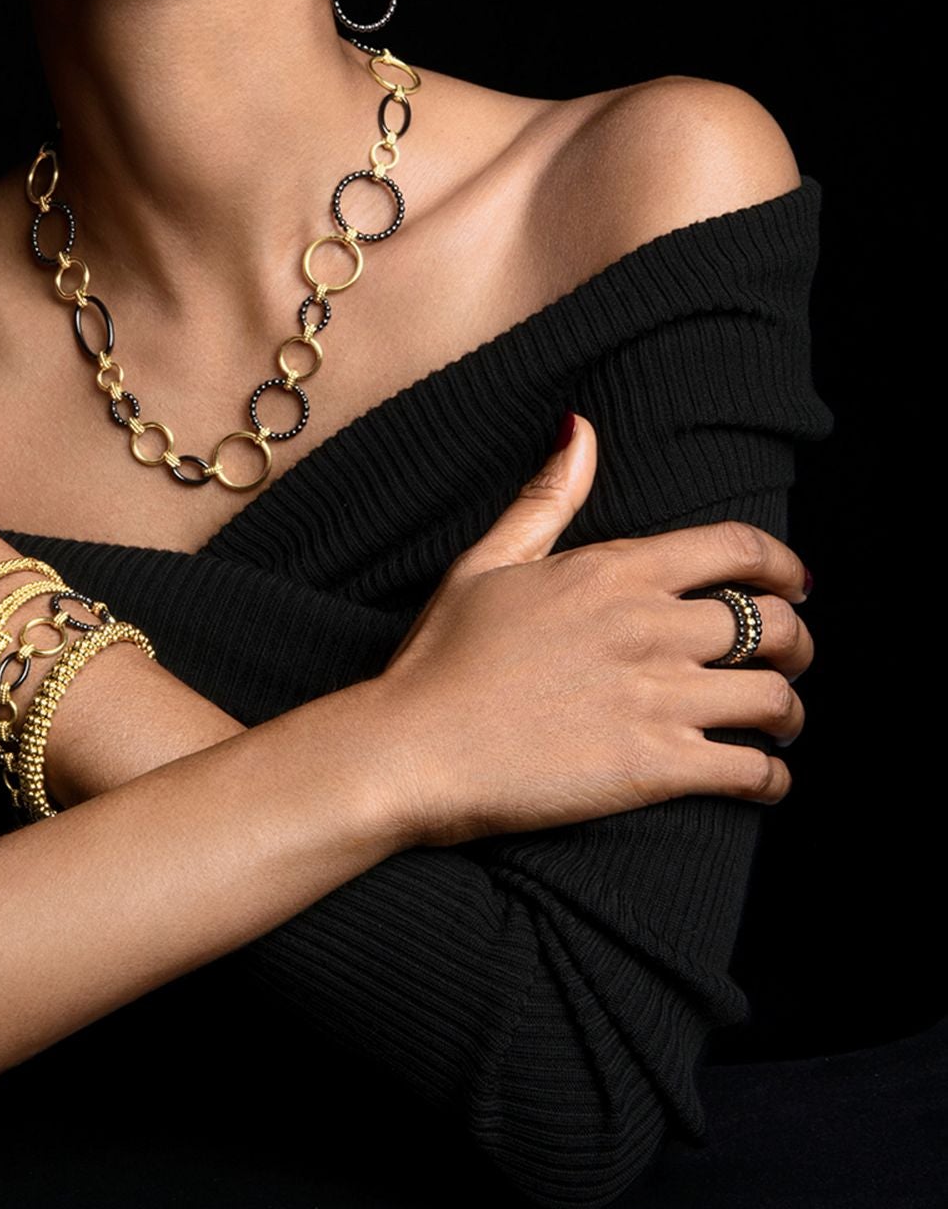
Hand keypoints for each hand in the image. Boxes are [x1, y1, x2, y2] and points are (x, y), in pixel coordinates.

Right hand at [376, 413, 815, 848]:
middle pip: (773, 625)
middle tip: (788, 663)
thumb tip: (580, 427)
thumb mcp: (487, 561)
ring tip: (778, 726)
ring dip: (789, 713)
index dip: (783, 566)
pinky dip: (772, 779)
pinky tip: (762, 781)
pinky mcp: (655, 766)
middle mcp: (647, 626)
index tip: (796, 585)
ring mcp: (655, 697)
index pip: (737, 548)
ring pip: (775, 699)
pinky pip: (752, 772)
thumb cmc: (441, 656)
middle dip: (797, 645)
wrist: (412, 747)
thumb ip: (546, 497)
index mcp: (613, 570)